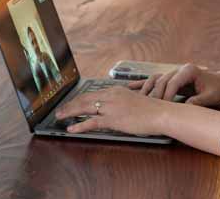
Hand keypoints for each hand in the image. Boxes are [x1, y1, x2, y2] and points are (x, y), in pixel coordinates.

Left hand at [55, 86, 169, 135]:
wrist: (160, 113)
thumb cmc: (151, 109)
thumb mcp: (134, 100)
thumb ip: (122, 101)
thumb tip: (114, 108)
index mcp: (115, 90)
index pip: (92, 93)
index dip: (79, 98)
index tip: (72, 102)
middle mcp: (111, 96)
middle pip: (84, 99)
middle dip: (70, 104)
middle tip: (60, 110)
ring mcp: (111, 107)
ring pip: (84, 108)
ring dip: (70, 112)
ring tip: (60, 117)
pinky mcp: (113, 119)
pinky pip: (92, 122)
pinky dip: (79, 125)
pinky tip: (71, 129)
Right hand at [131, 63, 219, 106]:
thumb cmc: (217, 89)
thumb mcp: (210, 97)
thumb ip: (198, 101)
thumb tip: (186, 107)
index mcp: (189, 70)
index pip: (172, 82)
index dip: (166, 95)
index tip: (163, 108)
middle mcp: (179, 69)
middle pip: (161, 80)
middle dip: (155, 95)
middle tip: (149, 108)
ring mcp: (173, 72)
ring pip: (155, 79)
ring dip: (146, 89)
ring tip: (137, 99)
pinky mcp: (171, 77)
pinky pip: (154, 80)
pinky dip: (143, 84)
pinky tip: (131, 87)